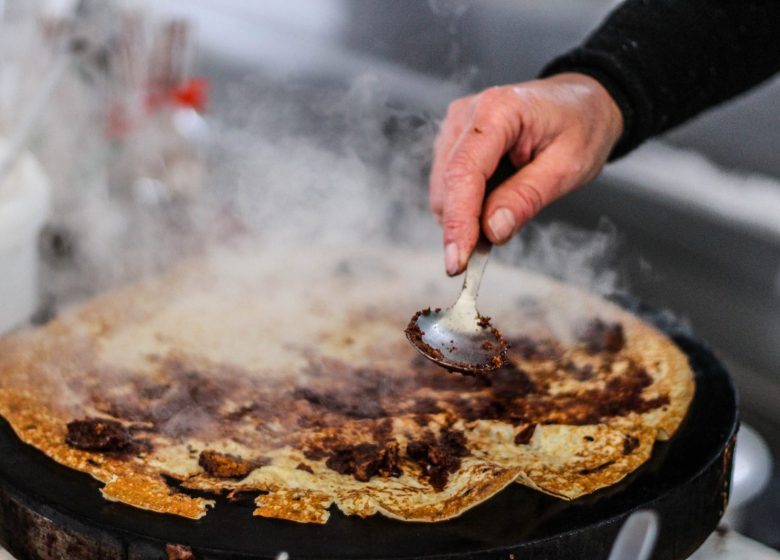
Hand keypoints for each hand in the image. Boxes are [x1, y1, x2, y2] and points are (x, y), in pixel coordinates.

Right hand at [429, 72, 622, 274]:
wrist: (583, 102)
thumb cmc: (582, 126)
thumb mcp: (569, 166)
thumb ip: (527, 197)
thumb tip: (492, 231)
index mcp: (498, 111)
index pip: (464, 173)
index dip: (458, 222)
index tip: (457, 262)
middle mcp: (467, 114)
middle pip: (447, 185)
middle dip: (463, 225)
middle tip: (491, 247)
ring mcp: (456, 126)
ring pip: (443, 190)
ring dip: (466, 215)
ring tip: (506, 211)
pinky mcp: (453, 141)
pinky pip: (448, 186)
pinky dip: (467, 206)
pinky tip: (495, 202)